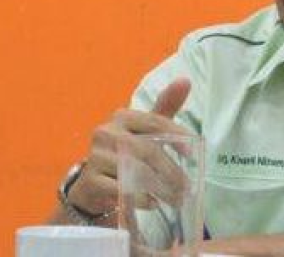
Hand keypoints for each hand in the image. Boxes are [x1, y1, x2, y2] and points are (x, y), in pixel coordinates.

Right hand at [68, 77, 192, 217]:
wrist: (92, 184)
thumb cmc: (125, 152)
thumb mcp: (145, 129)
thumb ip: (165, 107)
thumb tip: (185, 80)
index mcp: (122, 116)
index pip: (155, 122)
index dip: (176, 136)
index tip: (193, 152)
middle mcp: (106, 132)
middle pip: (148, 150)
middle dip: (171, 171)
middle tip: (186, 188)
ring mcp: (96, 156)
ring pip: (136, 171)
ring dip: (160, 188)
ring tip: (174, 198)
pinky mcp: (90, 180)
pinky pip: (121, 190)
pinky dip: (141, 198)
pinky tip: (152, 203)